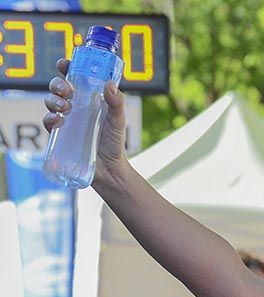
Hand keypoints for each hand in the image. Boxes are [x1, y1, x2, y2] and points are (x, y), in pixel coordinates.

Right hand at [43, 59, 127, 185]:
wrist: (109, 169)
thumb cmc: (114, 142)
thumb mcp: (118, 120)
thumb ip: (117, 103)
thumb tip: (110, 85)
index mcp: (89, 98)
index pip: (75, 77)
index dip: (67, 67)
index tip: (64, 63)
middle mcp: (75, 106)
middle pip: (58, 87)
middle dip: (58, 84)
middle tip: (67, 91)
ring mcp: (66, 120)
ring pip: (50, 101)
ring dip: (53, 100)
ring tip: (65, 107)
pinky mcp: (59, 134)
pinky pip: (48, 122)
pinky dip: (50, 118)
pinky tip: (58, 120)